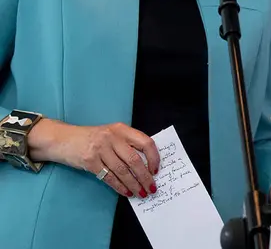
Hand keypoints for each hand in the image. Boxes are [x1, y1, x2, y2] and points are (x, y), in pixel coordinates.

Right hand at [29, 119, 158, 197]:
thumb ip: (127, 144)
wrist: (62, 139)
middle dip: (145, 177)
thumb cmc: (92, 138)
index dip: (153, 157)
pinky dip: (119, 186)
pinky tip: (126, 192)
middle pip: (134, 160)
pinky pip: (108, 177)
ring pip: (122, 171)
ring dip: (134, 184)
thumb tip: (146, 164)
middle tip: (152, 188)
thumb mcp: (111, 134)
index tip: (156, 170)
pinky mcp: (89, 161)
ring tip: (141, 193)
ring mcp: (100, 149)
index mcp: (121, 129)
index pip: (145, 142)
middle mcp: (112, 137)